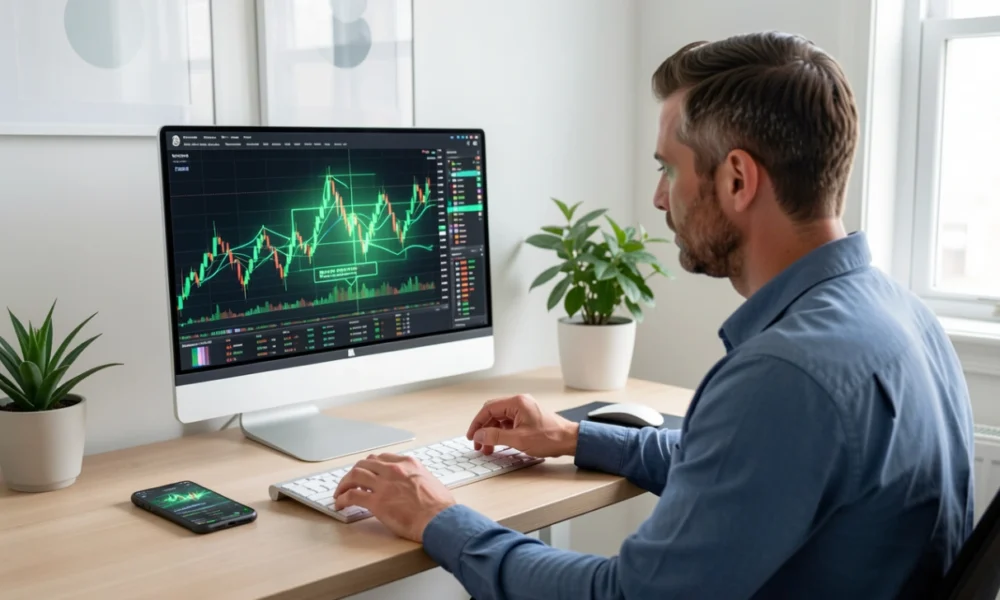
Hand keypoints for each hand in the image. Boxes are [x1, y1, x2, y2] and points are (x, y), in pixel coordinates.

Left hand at [333, 454, 455, 541]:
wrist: (440, 519)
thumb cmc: (441, 506)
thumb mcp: (430, 481)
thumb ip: (416, 478)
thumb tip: (413, 485)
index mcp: (408, 463)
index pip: (381, 458)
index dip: (370, 466)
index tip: (367, 473)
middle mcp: (394, 470)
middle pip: (365, 464)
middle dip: (354, 472)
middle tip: (350, 482)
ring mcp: (384, 485)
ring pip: (355, 475)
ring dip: (344, 483)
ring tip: (340, 492)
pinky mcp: (377, 502)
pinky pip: (352, 495)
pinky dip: (342, 498)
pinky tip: (340, 504)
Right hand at [466, 394, 578, 457]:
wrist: (569, 440)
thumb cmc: (550, 437)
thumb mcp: (518, 439)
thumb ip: (495, 436)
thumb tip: (479, 435)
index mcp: (516, 403)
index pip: (488, 409)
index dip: (477, 423)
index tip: (472, 436)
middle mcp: (519, 403)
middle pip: (493, 413)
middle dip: (484, 429)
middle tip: (478, 444)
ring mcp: (524, 410)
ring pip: (500, 419)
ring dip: (492, 433)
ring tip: (488, 449)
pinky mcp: (527, 418)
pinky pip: (508, 423)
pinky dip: (501, 433)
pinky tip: (499, 444)